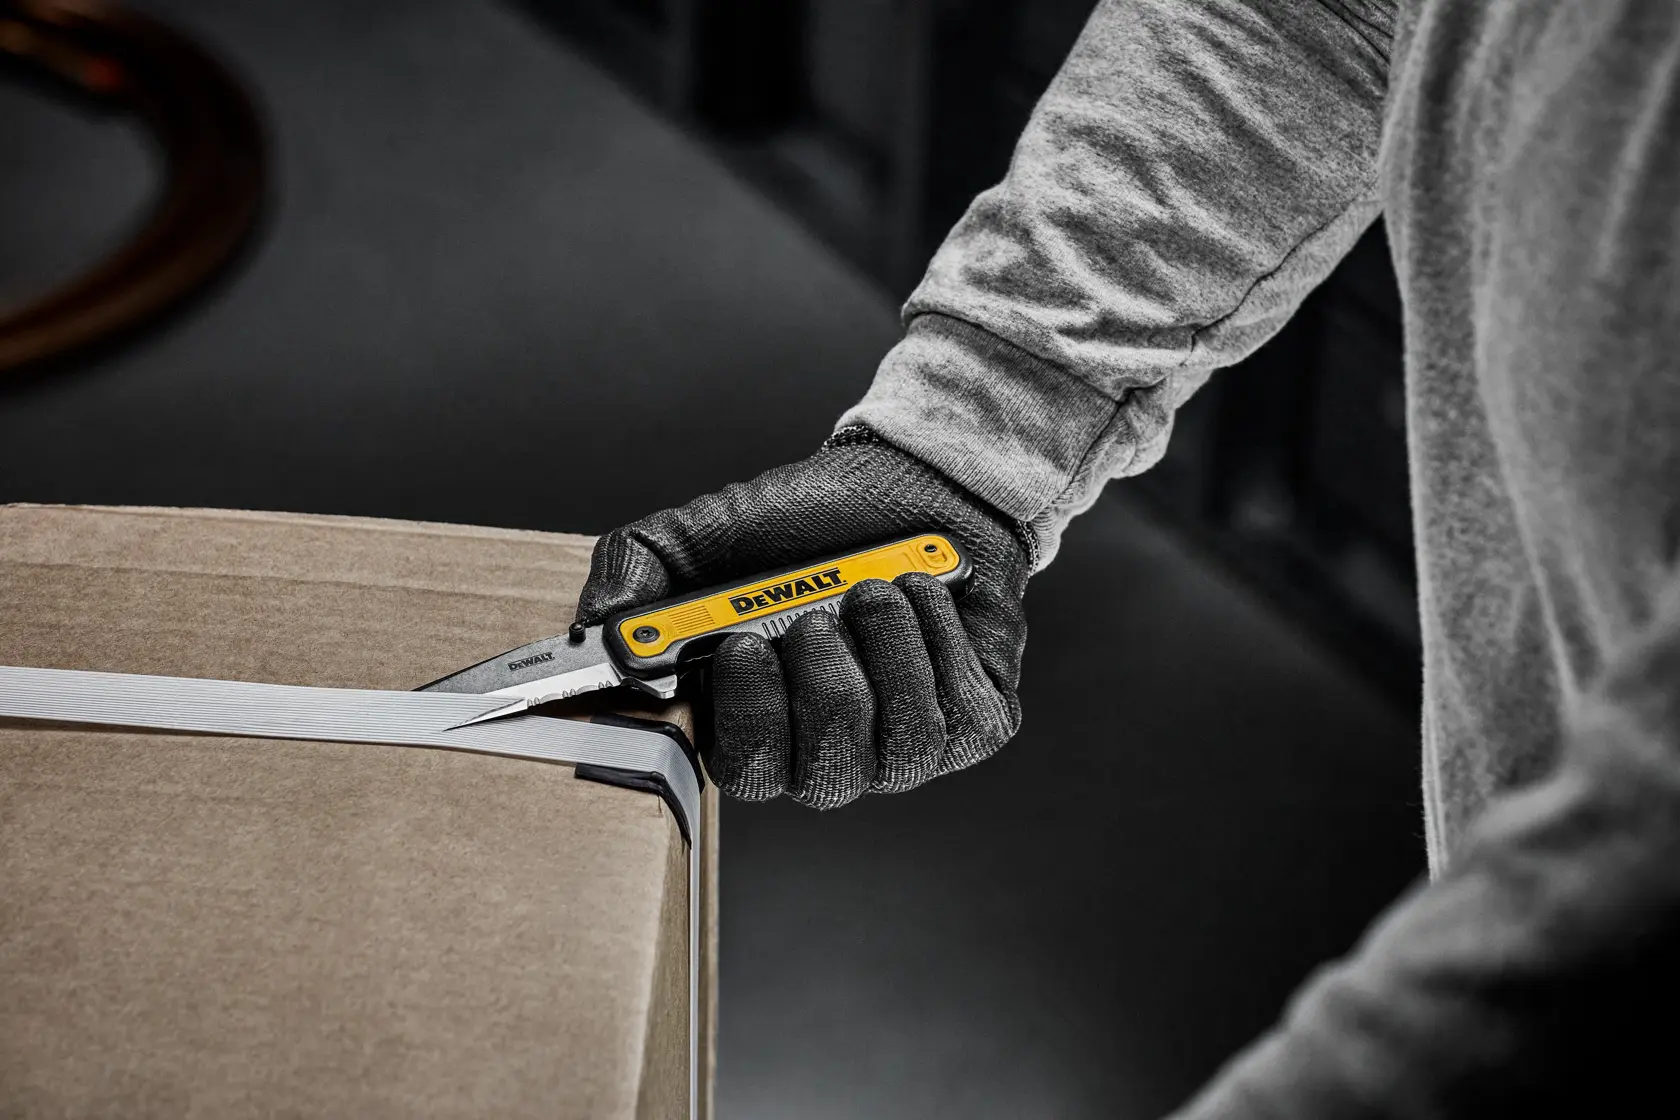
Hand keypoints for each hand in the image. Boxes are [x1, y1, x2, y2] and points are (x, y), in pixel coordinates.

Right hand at [576, 426, 1032, 807]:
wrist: (911, 486)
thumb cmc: (804, 523)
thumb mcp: (699, 534)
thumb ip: (633, 575)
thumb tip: (596, 632)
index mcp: (753, 721)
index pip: (744, 769)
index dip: (749, 717)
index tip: (743, 644)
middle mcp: (825, 749)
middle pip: (823, 770)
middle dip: (824, 678)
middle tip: (817, 612)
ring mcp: (900, 747)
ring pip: (897, 740)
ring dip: (885, 643)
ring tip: (875, 590)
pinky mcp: (968, 727)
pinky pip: (955, 712)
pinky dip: (936, 636)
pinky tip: (924, 599)